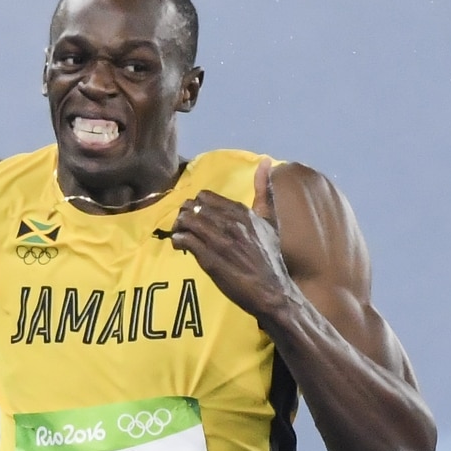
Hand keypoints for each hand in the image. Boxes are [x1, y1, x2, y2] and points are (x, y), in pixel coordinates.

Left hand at [166, 177, 294, 322]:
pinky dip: (178, 241)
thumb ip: (265, 191)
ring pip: (185, 221)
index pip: (206, 197)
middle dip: (185, 216)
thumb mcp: (270, 221)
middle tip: (186, 228)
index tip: (198, 218)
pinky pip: (184, 239)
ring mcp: (219, 240)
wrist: (272, 291)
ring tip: (181, 238)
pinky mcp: (210, 259)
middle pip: (192, 207)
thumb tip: (267, 160)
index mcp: (242, 212)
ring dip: (179, 228)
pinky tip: (181, 247)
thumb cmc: (270, 257)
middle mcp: (230, 223)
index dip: (198, 206)